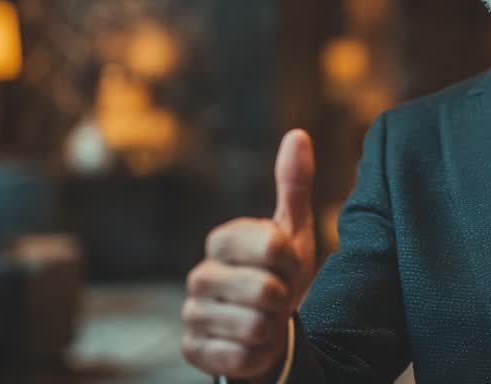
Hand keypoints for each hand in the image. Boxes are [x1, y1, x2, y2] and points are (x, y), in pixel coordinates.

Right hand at [182, 129, 316, 380]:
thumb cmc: (279, 276)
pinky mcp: (193, 350)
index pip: (272, 246)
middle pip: (266, 290)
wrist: (266, 329)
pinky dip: (257, 355)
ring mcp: (193, 314)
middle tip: (277, 299)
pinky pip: (241, 356)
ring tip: (266, 321)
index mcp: (222, 240)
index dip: (291, 262)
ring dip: (273, 329)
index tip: (286, 266)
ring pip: (257, 326)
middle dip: (285, 300)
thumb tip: (297, 134)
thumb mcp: (293, 232)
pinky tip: (251, 345)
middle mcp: (199, 275)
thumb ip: (295, 184)